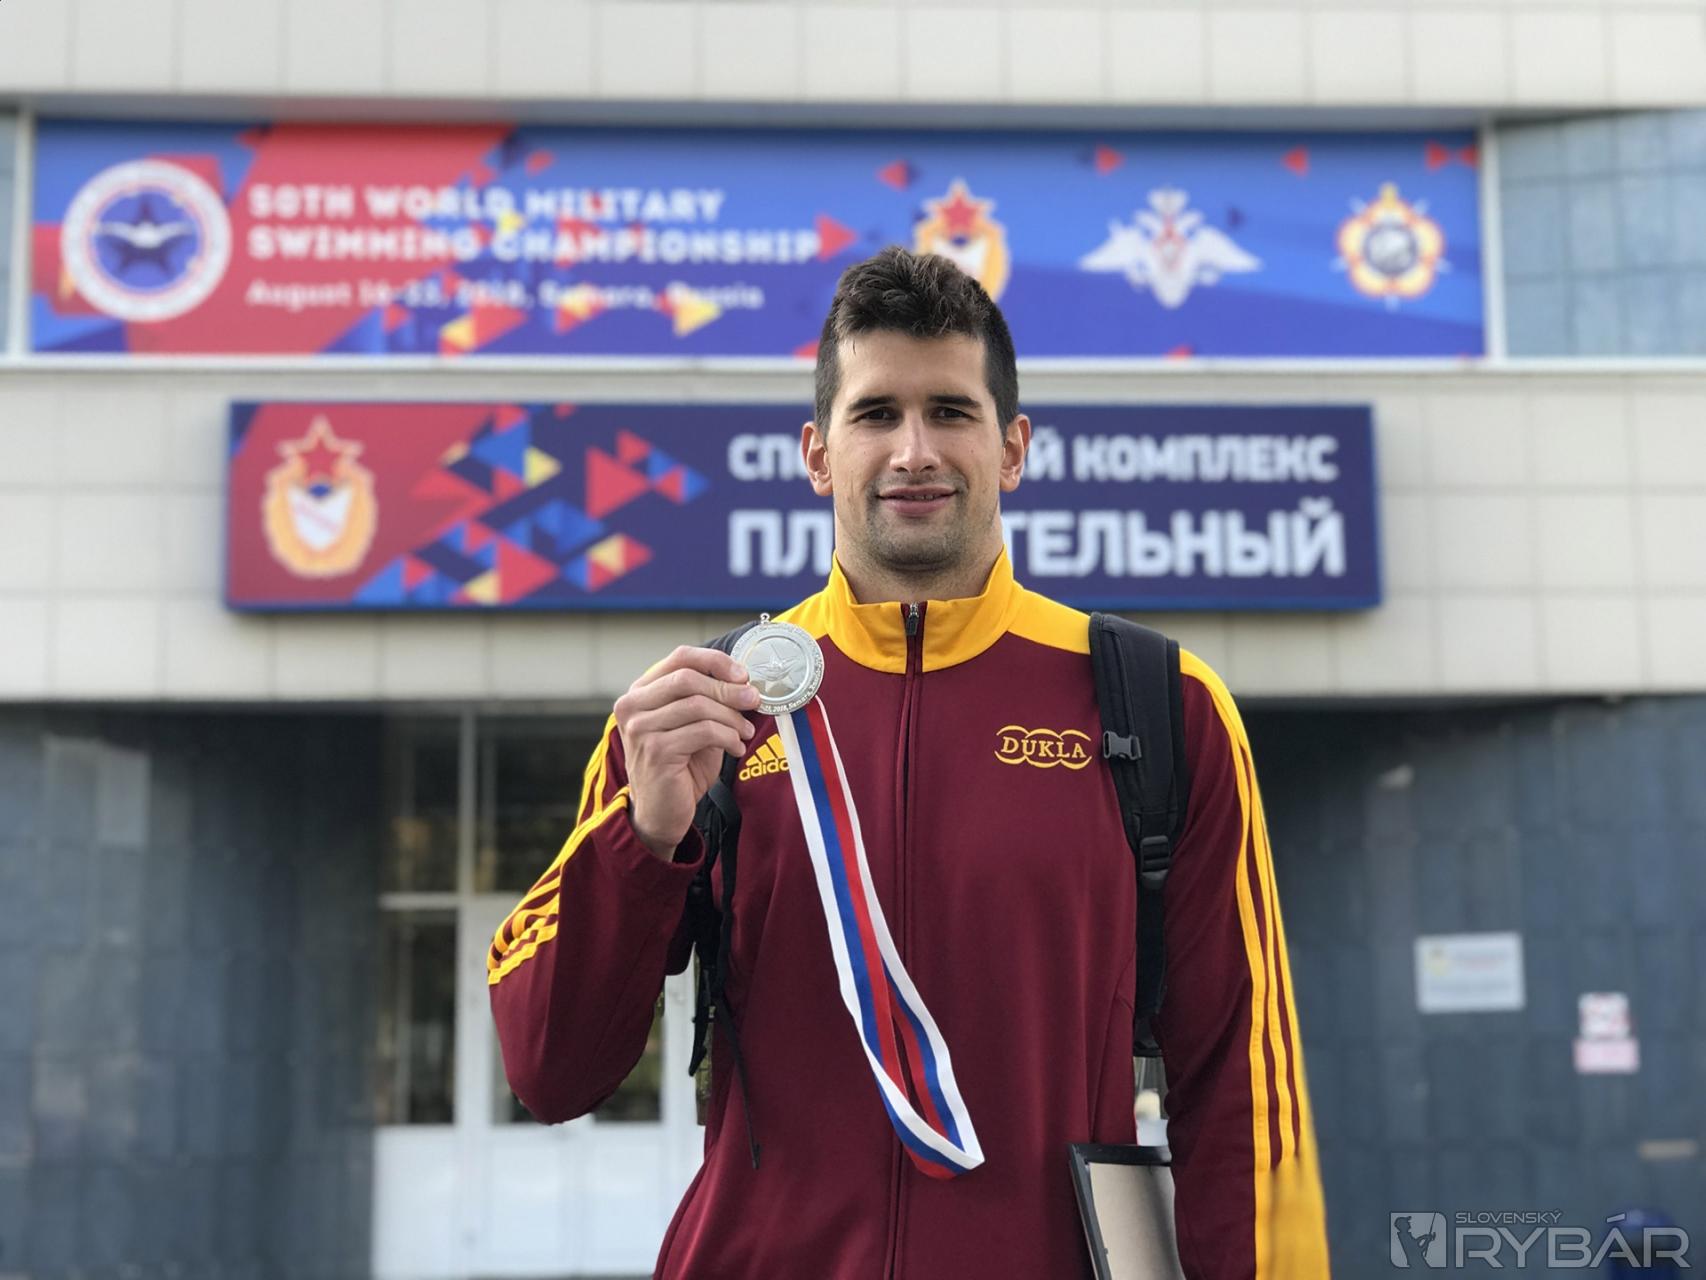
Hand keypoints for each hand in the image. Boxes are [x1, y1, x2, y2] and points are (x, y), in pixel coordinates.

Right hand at [614, 646, 759, 859]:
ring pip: (698, 705)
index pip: (680, 658)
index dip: (715, 661)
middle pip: (689, 678)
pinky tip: (736, 748)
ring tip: (745, 732)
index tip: (742, 675)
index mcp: (641, 692)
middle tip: (753, 701)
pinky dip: (728, 737)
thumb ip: (709, 702)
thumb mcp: (694, 727)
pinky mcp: (656, 751)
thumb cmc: (680, 768)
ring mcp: (640, 728)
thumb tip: (745, 684)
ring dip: (731, 717)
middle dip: (728, 689)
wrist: (661, 814)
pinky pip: (703, 731)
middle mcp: (633, 706)